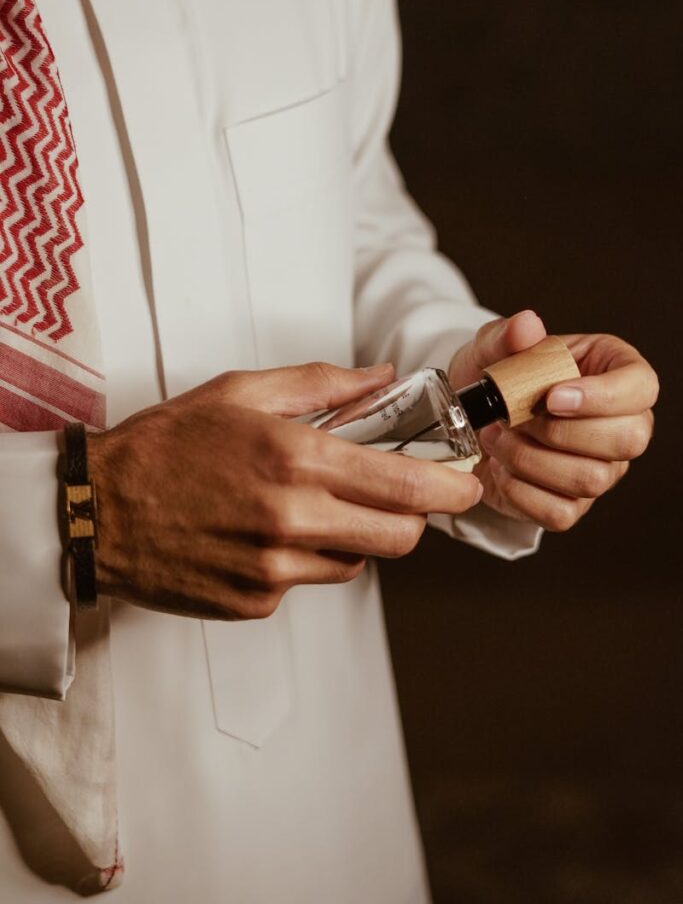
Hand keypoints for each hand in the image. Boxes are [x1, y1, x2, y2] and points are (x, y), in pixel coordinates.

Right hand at [88, 362, 482, 619]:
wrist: (97, 510)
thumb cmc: (166, 445)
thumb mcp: (241, 392)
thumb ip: (321, 384)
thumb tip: (381, 377)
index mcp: (296, 458)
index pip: (407, 487)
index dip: (452, 488)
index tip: (467, 483)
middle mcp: (292, 519)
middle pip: (399, 537)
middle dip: (412, 517)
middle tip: (398, 496)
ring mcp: (273, 569)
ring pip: (358, 562)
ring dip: (355, 536)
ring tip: (311, 507)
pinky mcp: (254, 602)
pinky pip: (308, 582)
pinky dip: (305, 558)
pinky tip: (266, 533)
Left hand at [448, 311, 657, 531]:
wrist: (472, 422)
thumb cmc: (498, 380)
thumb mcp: (493, 349)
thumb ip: (506, 335)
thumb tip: (526, 325)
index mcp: (615, 373)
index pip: (641, 387)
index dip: (603, 396)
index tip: (552, 397)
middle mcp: (622, 425)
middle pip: (628, 439)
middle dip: (561, 431)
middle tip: (515, 418)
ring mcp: (603, 469)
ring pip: (591, 479)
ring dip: (531, 459)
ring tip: (498, 437)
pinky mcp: (574, 504)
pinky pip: (560, 512)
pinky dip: (520, 490)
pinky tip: (502, 468)